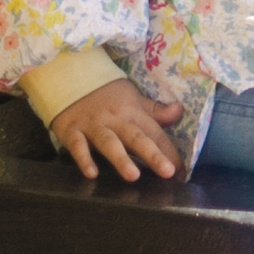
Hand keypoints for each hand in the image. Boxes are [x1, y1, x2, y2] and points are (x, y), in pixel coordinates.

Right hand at [48, 77, 182, 181]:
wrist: (70, 77)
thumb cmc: (107, 94)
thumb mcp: (133, 98)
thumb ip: (155, 110)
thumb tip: (179, 111)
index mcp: (133, 112)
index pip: (155, 133)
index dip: (170, 152)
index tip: (182, 173)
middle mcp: (115, 120)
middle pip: (136, 137)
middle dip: (153, 155)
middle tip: (168, 172)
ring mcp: (93, 126)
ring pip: (109, 143)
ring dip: (121, 159)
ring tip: (133, 176)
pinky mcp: (71, 131)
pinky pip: (77, 146)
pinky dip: (84, 159)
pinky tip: (91, 174)